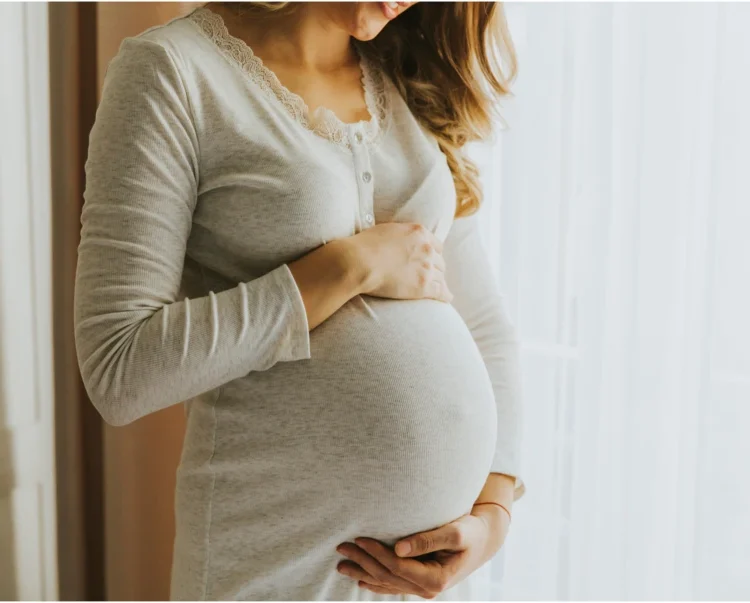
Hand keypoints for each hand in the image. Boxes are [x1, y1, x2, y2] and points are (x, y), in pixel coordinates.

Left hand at [335, 507, 509, 597]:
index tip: (359, 539)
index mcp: (436, 578)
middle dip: (363, 562)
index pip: (397, 566)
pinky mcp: (420, 582)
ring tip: (341, 565)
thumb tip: (398, 548)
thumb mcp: (455, 532)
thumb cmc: (471, 531)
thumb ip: (427, 539)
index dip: (376, 554)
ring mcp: (423, 588)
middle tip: (341, 547)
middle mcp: (427, 588)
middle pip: (388, 576)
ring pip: (387, 583)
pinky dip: (375, 582)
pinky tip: (360, 578)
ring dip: (363, 573)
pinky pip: (393, 585)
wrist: (484, 540)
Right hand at [343, 222, 452, 302]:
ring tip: (438, 288)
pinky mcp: (423, 287)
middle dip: (436, 268)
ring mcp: (426, 268)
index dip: (433, 254)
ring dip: (439, 282)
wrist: (359, 262)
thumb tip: (399, 240)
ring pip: (441, 277)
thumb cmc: (364, 246)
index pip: (436, 245)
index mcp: (419, 232)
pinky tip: (447, 298)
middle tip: (431, 275)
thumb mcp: (387, 230)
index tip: (431, 260)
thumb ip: (400, 235)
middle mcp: (427, 249)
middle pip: (439, 261)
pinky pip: (441, 292)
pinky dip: (445, 295)